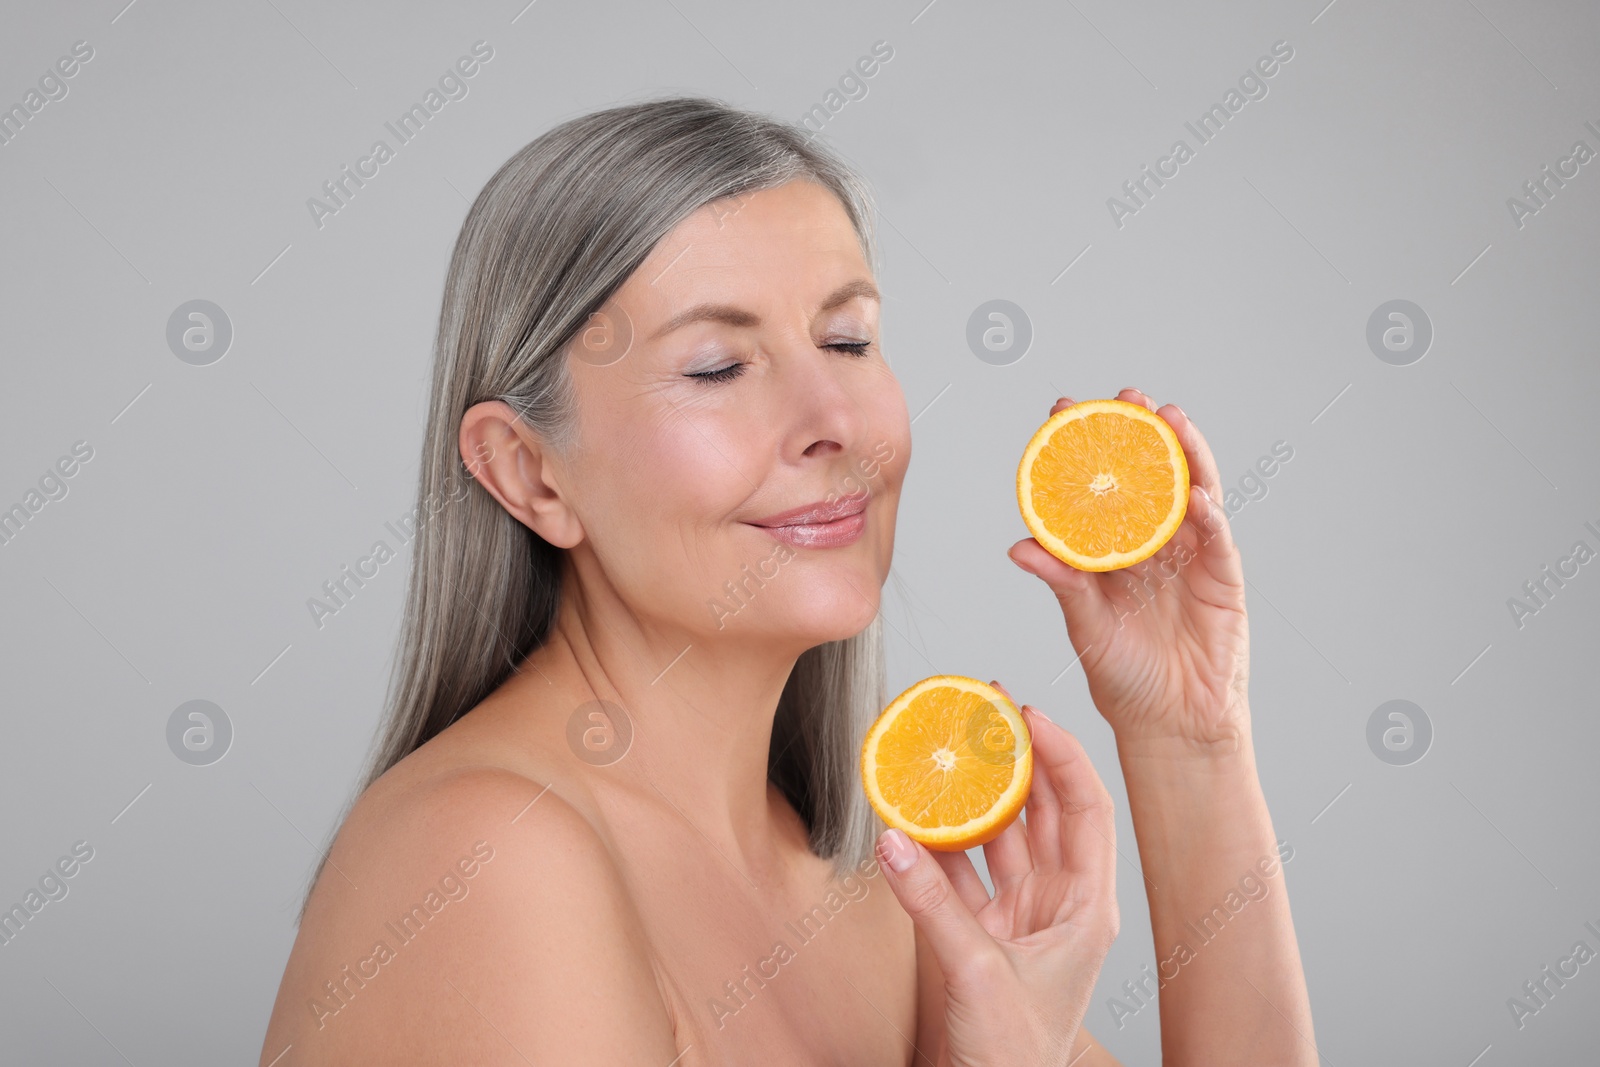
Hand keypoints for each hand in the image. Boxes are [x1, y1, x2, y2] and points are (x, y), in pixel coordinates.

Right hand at [876, 691, 1117, 1066]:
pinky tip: (913, 820)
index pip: (1086, 809)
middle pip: (1043, 812)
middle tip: (986, 716)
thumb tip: (894, 841)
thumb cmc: (1016, 1059)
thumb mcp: (977, 972)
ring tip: (950, 754)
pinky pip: (960, 876)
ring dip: (974, 800)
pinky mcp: (983, 936)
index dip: (1061, 756)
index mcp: (1087, 908)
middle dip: (1017, 761)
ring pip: (998, 839)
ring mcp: (1020, 918)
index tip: (1027, 716)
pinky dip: (936, 848)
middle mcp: (1058, 904)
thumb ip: (932, 904)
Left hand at [1008, 388, 1249, 755]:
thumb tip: (1020, 548)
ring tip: (1169, 418)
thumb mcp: (1084, 627)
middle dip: (1139, 433)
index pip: (1098, 488)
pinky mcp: (1223, 577)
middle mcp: (1152, 543)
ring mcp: (1191, 556)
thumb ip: (1061, 585)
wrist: (1170, 724)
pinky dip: (1208, 513)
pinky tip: (1196, 494)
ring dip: (1183, 454)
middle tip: (1126, 397)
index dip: (1083, 449)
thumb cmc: (1124, 677)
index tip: (1062, 412)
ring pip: (1189, 492)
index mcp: (1113, 549)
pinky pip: (1217, 538)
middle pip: (1148, 476)